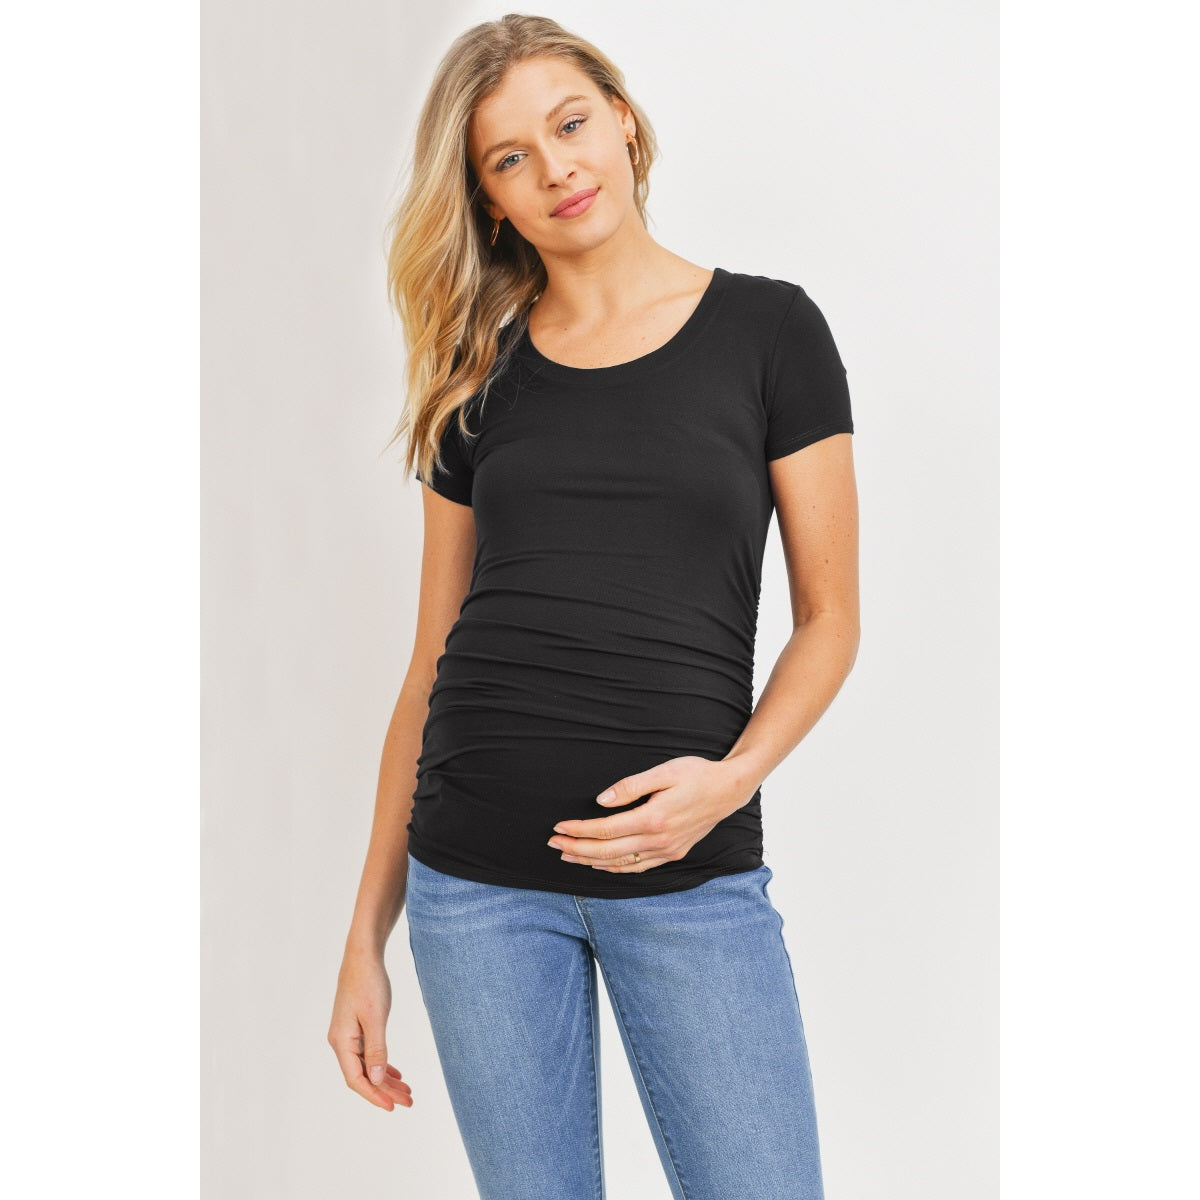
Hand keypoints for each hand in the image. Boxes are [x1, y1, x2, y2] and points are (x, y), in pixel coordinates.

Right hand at [327, 946, 412, 1110]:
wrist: (363, 956)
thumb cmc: (368, 983)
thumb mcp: (376, 1018)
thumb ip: (376, 1050)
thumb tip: (377, 1080)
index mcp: (341, 1042)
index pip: (356, 1079)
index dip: (374, 1095)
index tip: (393, 1106)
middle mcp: (341, 1041)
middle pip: (363, 1075)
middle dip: (385, 1090)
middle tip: (409, 1102)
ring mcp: (348, 1034)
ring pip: (367, 1065)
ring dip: (386, 1079)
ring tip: (407, 1091)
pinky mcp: (356, 1027)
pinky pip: (368, 1053)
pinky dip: (383, 1064)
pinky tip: (396, 1073)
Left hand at [547, 756, 756, 873]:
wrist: (729, 790)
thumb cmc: (696, 774)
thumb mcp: (664, 771)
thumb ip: (631, 786)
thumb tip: (601, 800)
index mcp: (654, 818)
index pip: (606, 829)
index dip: (579, 830)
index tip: (559, 827)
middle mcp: (659, 840)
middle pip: (608, 851)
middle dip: (577, 849)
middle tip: (553, 844)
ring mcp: (667, 850)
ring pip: (621, 864)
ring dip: (591, 861)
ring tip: (568, 856)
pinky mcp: (673, 853)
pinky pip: (638, 867)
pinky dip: (616, 868)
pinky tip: (601, 864)